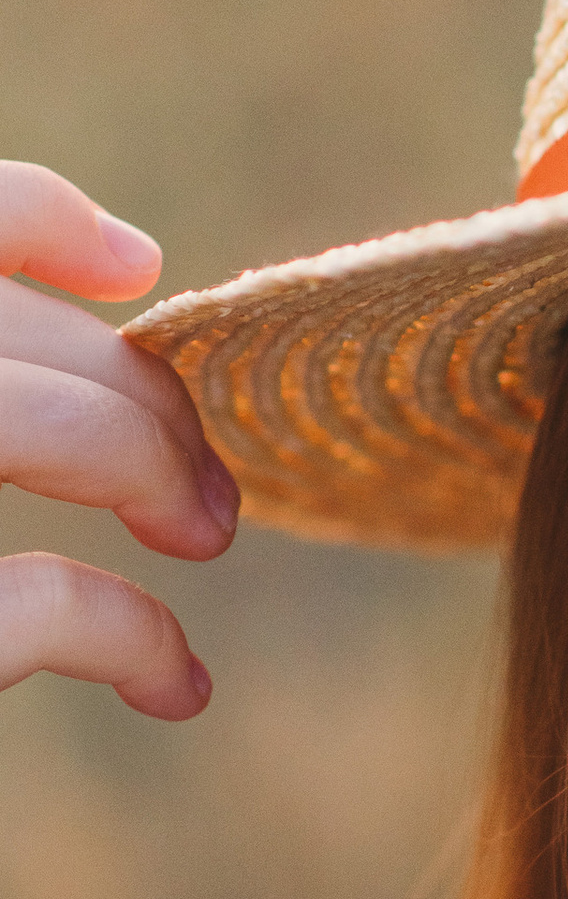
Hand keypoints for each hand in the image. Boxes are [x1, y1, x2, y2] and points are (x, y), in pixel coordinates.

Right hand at [1, 162, 235, 719]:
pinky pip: (34, 605)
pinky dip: (131, 635)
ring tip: (204, 533)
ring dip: (149, 467)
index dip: (35, 216)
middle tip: (201, 479)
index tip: (134, 268)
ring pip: (33, 426)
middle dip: (128, 388)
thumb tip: (130, 261)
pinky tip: (171, 682)